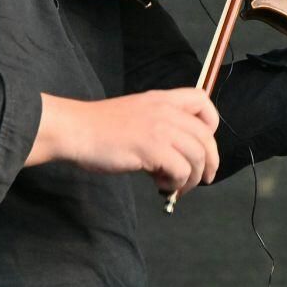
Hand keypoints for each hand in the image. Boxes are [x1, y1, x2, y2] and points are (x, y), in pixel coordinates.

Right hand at [27, 88, 219, 195]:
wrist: (76, 130)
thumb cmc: (100, 127)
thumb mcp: (137, 115)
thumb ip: (159, 127)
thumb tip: (175, 155)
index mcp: (163, 99)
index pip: (203, 100)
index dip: (210, 124)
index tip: (202, 144)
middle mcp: (166, 111)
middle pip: (206, 137)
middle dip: (210, 162)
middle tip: (203, 180)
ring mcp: (160, 129)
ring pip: (198, 156)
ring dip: (192, 178)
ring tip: (175, 187)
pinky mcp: (152, 148)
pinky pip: (181, 170)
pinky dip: (176, 183)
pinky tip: (160, 184)